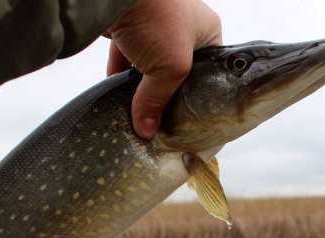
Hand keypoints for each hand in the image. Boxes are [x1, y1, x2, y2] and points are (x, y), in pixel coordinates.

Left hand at [106, 0, 221, 138]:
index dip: (197, 96)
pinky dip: (121, 77)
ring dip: (142, 88)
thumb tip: (146, 131)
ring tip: (139, 113)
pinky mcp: (127, 28)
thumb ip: (158, 101)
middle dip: (166, 95)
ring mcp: (153, 26)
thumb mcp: (170, 67)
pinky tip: (117, 98)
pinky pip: (126, 59)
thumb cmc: (158, 20)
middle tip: (161, 121)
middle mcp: (182, 27)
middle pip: (176, 72)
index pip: (208, 72)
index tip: (185, 119)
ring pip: (149, 67)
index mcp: (206, 31)